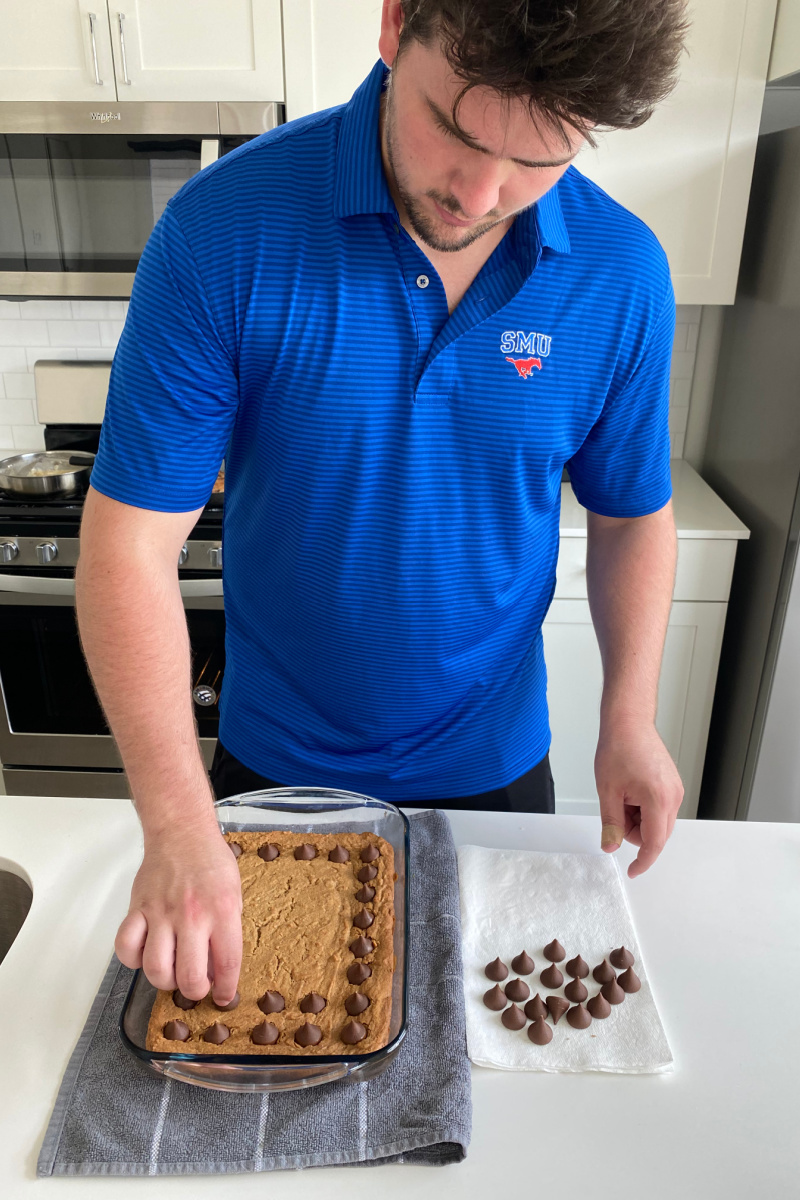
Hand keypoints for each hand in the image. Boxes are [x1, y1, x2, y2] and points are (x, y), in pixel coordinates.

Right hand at [115, 824, 242, 1005]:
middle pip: (189, 976)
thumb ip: (227, 930)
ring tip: (172, 973)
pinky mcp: (137, 908)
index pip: (226, 964)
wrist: (182, 833)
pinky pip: (126, 947)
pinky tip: (145, 954)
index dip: (225, 989)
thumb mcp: (234, 894)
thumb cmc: (211, 863)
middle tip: (196, 986)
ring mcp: (161, 912)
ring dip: (164, 981)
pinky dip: (133, 959)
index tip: (222, 997)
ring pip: (155, 969)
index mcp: (222, 911)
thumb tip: (218, 970)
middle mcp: (191, 915)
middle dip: (194, 991)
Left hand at [594, 720, 683, 877]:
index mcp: (658, 799)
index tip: (633, 871)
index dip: (642, 861)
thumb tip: (611, 846)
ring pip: (657, 823)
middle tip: (616, 809)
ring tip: (622, 794)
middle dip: (634, 831)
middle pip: (656, 835)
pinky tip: (630, 792)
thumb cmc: (619, 748)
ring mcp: (675, 790)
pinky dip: (643, 809)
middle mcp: (673, 796)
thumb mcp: (608, 791)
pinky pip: (659, 810)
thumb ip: (611, 823)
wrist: (629, 723)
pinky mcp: (672, 785)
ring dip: (638, 819)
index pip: (654, 843)